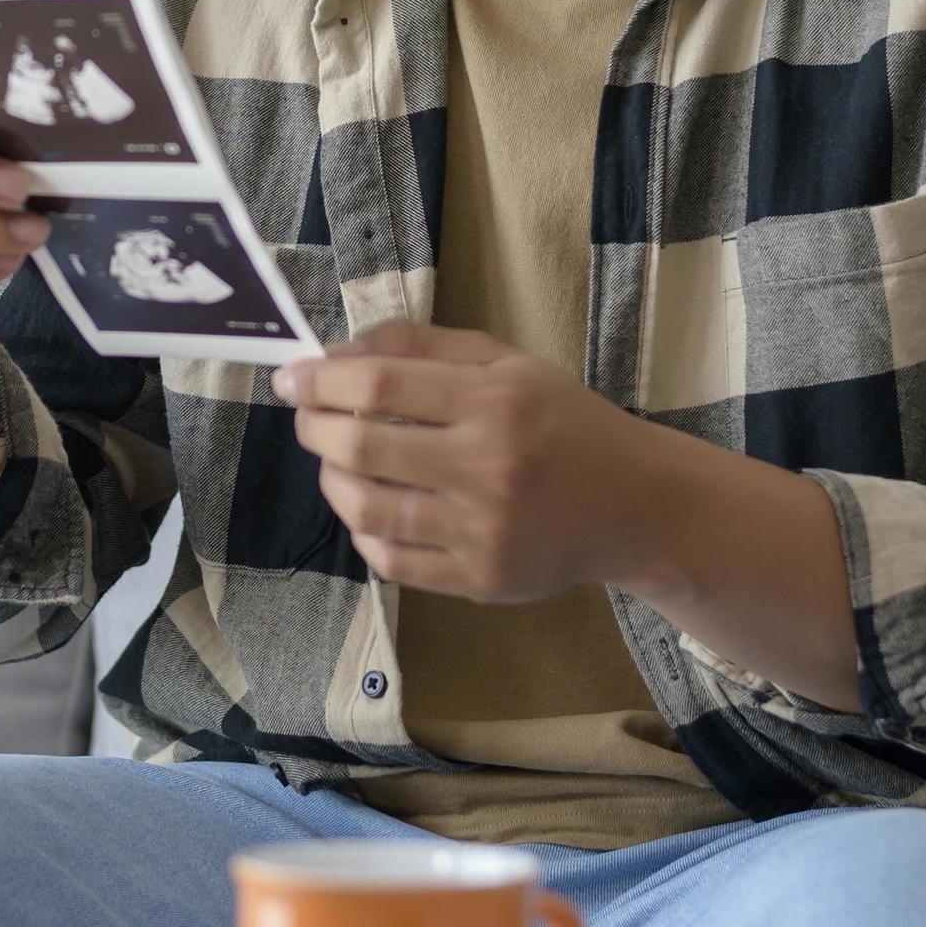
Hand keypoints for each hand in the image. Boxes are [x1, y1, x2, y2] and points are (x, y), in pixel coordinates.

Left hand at [270, 320, 676, 599]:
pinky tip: (367, 506)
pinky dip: (363, 530)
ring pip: (367, 507)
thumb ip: (423, 346)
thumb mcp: (507, 363)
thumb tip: (338, 350)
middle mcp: (490, 466)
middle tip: (305, 415)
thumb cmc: (562, 423)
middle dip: (314, 426)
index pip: (380, 384)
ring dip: (331, 478)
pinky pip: (391, 560)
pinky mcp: (480, 580)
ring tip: (333, 459)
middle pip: (362, 445)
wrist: (635, 505)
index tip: (291, 376)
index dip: (320, 379)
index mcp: (497, 401)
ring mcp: (484, 531)